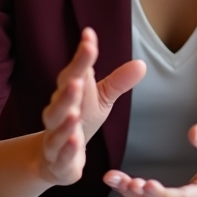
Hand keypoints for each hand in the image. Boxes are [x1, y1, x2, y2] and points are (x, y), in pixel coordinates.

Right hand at [40, 28, 145, 185]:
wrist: (56, 158)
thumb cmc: (81, 120)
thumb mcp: (101, 99)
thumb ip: (118, 82)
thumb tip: (141, 64)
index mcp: (69, 94)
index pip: (74, 73)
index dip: (81, 57)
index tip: (89, 36)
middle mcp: (58, 113)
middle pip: (59, 100)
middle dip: (67, 91)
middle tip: (77, 80)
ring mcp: (55, 137)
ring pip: (55, 128)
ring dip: (64, 121)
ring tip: (73, 113)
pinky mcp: (58, 160)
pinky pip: (60, 154)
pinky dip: (67, 149)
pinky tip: (75, 142)